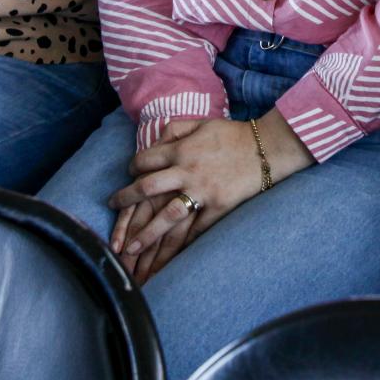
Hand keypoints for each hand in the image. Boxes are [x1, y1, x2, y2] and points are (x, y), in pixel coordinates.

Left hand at [108, 116, 308, 280]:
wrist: (267, 148)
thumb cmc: (233, 134)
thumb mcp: (201, 123)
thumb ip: (175, 129)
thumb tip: (155, 138)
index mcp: (181, 150)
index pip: (145, 161)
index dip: (132, 168)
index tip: (128, 175)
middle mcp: (187, 172)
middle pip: (147, 189)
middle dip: (125, 199)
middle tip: (112, 206)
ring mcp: (202, 192)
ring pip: (167, 216)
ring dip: (145, 234)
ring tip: (130, 249)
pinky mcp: (218, 208)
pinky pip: (195, 230)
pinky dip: (180, 245)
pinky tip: (166, 257)